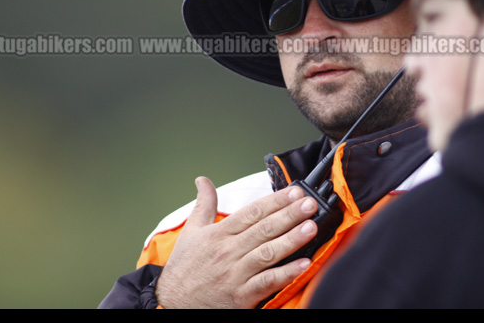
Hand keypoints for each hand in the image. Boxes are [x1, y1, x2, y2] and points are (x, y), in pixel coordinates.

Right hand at [155, 176, 318, 308]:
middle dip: (289, 215)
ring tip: (311, 227)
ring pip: (268, 253)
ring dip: (291, 239)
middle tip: (310, 203)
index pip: (252, 212)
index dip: (275, 201)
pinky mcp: (241, 296)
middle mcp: (229, 252)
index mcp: (219, 234)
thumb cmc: (185, 267)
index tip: (294, 192)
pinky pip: (267, 282)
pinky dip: (286, 274)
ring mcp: (235, 274)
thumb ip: (203, 204)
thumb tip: (203, 180)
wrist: (172, 303)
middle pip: (263, 229)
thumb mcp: (191, 231)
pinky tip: (303, 264)